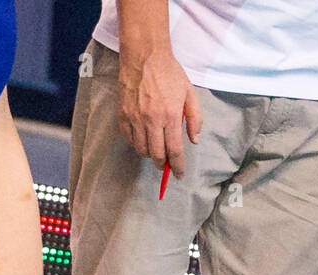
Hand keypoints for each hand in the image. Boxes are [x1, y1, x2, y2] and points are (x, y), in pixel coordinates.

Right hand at [117, 41, 201, 176]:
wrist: (144, 56)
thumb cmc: (169, 73)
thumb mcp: (190, 93)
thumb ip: (194, 118)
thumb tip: (194, 140)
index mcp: (170, 116)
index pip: (174, 150)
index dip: (177, 167)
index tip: (178, 175)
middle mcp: (152, 120)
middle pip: (156, 154)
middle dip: (162, 164)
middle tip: (166, 165)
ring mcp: (135, 118)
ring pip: (141, 149)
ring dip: (149, 155)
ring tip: (155, 151)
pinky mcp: (123, 114)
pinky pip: (128, 139)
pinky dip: (136, 144)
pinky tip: (142, 140)